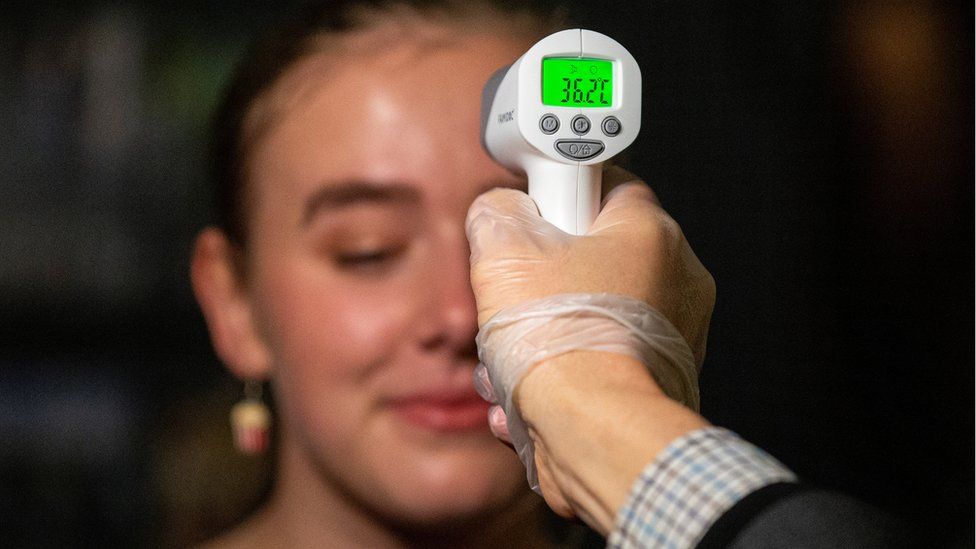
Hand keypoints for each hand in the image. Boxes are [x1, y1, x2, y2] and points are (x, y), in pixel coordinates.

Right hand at [467, 167, 714, 367]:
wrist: (592, 432)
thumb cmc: (562, 341)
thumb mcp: (502, 248)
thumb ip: (498, 211)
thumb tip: (499, 212)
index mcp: (650, 232)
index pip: (606, 185)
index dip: (560, 195)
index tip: (532, 216)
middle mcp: (677, 279)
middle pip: (595, 256)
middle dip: (544, 279)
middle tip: (516, 294)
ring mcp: (674, 335)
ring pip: (593, 313)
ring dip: (546, 331)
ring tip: (514, 352)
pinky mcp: (660, 382)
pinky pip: (602, 360)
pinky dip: (566, 371)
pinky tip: (529, 387)